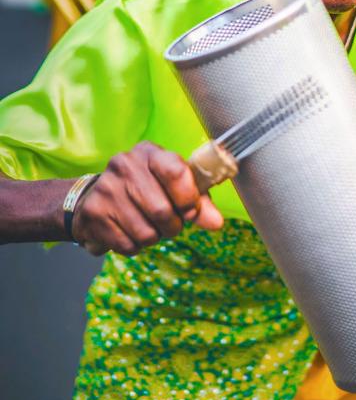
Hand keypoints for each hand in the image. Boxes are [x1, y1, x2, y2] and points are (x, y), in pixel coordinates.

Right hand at [72, 142, 222, 256]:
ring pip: (146, 233)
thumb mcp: (174, 186)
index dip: (188, 199)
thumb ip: (198, 201)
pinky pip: (128, 245)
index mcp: (149, 153)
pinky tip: (129, 232)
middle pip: (162, 210)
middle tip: (170, 224)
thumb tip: (216, 222)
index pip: (176, 172)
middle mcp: (125, 165)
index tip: (191, 212)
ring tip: (148, 226)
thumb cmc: (145, 190)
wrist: (95, 198)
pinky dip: (136, 246)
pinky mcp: (94, 214)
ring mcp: (106, 189)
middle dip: (173, 226)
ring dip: (155, 237)